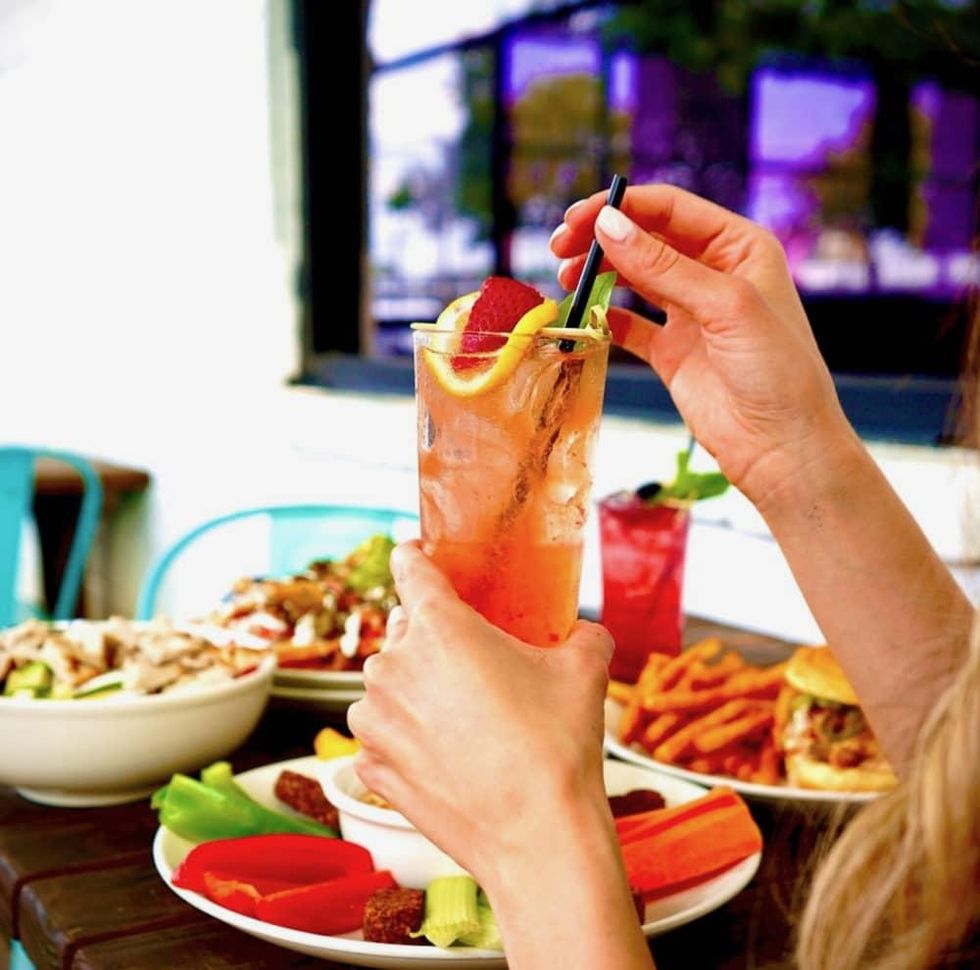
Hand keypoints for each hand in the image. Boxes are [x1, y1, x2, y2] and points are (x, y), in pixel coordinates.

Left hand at [346, 541, 614, 887]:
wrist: (539, 840)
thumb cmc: (558, 747)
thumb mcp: (584, 669)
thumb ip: (581, 633)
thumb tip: (584, 631)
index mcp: (439, 626)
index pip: (408, 565)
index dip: (415, 557)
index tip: (421, 559)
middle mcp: (393, 665)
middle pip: (403, 627)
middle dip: (432, 635)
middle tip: (472, 660)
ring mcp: (374, 719)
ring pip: (389, 682)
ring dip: (416, 688)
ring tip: (463, 716)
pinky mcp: (370, 765)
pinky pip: (383, 731)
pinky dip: (405, 734)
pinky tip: (445, 752)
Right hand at [550, 184, 855, 506]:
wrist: (782, 448)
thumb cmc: (777, 372)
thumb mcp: (724, 307)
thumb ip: (664, 267)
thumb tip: (609, 227)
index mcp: (739, 247)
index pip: (671, 210)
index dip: (623, 208)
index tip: (579, 219)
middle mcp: (714, 273)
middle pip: (646, 239)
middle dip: (602, 239)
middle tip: (560, 247)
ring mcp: (690, 313)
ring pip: (633, 278)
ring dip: (598, 274)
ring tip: (565, 279)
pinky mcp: (671, 350)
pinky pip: (628, 323)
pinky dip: (603, 316)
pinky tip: (582, 315)